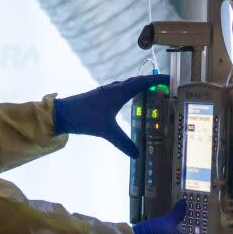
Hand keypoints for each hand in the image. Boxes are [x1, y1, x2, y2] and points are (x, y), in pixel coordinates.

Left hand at [53, 74, 168, 158]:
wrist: (62, 113)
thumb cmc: (84, 117)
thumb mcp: (107, 131)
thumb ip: (123, 143)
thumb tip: (137, 154)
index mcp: (118, 92)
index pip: (142, 82)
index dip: (156, 80)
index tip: (170, 79)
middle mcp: (113, 88)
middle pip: (136, 81)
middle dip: (151, 82)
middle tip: (164, 86)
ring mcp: (106, 91)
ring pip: (127, 84)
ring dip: (139, 85)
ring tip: (151, 91)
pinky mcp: (100, 96)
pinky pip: (120, 89)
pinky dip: (129, 91)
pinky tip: (128, 99)